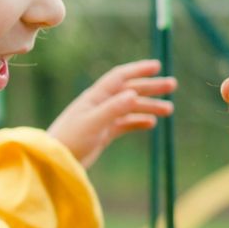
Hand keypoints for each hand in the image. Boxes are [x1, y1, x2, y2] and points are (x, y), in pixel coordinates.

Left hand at [47, 60, 176, 166]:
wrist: (55, 161)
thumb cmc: (70, 140)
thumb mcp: (93, 124)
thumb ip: (113, 109)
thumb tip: (133, 93)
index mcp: (95, 97)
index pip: (120, 77)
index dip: (139, 69)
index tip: (158, 66)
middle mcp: (100, 104)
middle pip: (130, 90)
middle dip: (151, 87)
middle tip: (173, 85)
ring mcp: (102, 118)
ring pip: (130, 108)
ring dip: (149, 106)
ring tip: (169, 110)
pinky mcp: (103, 133)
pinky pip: (125, 123)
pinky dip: (138, 122)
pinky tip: (151, 123)